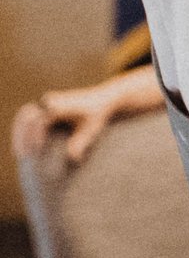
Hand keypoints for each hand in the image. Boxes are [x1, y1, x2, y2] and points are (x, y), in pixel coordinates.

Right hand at [12, 67, 162, 165]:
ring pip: (24, 115)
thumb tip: (73, 158)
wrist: (101, 99)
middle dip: (21, 135)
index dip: (35, 137)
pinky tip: (24, 146)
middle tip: (21, 155)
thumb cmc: (97, 116)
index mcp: (59, 106)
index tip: (35, 152)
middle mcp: (50, 101)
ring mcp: (46, 101)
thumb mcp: (91, 130)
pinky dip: (23, 128)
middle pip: (26, 118)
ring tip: (19, 153)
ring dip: (19, 132)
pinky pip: (27, 115)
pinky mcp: (45, 104)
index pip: (40, 122)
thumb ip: (80, 143)